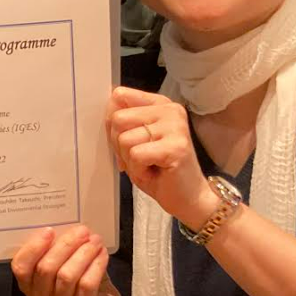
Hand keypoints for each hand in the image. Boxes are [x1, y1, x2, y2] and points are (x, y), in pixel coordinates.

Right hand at [11, 225, 122, 295]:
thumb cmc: (80, 279)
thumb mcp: (64, 264)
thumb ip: (58, 250)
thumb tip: (66, 225)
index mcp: (29, 285)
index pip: (20, 267)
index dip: (33, 248)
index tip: (49, 230)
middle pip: (46, 269)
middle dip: (65, 245)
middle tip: (82, 231)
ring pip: (67, 276)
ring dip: (83, 254)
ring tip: (95, 241)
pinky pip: (86, 285)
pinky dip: (96, 266)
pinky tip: (102, 254)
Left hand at [107, 87, 216, 227]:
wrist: (188, 198)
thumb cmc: (160, 172)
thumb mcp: (136, 141)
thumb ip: (123, 124)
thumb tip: (107, 114)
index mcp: (160, 104)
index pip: (120, 96)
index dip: (111, 122)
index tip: (124, 140)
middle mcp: (170, 110)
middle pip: (118, 119)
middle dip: (119, 145)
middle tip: (139, 158)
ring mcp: (175, 127)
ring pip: (124, 139)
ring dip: (130, 160)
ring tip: (149, 166)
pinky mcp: (175, 146)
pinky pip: (136, 155)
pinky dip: (138, 171)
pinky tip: (154, 173)